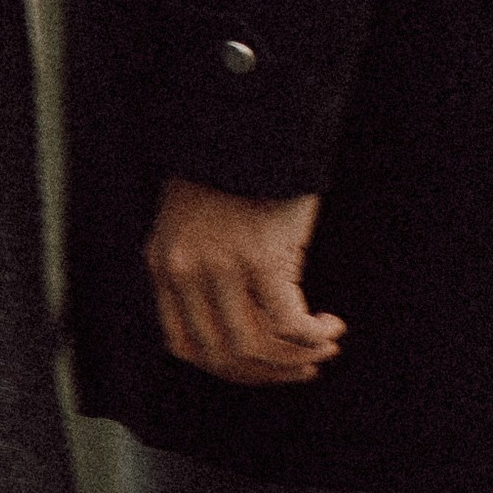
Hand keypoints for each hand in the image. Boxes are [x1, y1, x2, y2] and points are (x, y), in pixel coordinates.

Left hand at [145, 180, 345, 386]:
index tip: (259, 368)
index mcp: (163, 264)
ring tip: (322, 346)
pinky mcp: (261, 259)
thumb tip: (242, 321)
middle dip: (266, 372)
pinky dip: (312, 336)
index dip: (227, 367)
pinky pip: (289, 324)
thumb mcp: (194, 220)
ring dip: (294, 358)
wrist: (249, 120)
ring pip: (255, 347)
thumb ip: (201, 268)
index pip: (185, 345)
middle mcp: (186, 271)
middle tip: (302, 366)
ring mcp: (221, 268)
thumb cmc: (232, 165)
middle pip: (221, 355)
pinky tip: (328, 327)